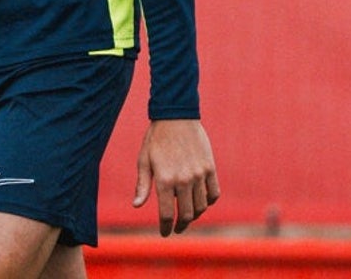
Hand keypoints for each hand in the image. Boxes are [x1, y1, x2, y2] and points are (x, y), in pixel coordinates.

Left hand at [133, 119, 219, 235]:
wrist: (176, 116)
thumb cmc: (156, 138)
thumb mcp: (144, 160)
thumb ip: (142, 185)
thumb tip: (136, 206)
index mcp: (164, 179)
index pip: (167, 214)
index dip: (166, 227)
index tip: (165, 233)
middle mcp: (183, 179)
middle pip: (186, 214)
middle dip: (181, 225)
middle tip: (177, 228)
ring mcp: (199, 174)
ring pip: (201, 206)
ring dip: (195, 215)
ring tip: (188, 216)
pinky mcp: (210, 167)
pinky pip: (214, 193)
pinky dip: (209, 201)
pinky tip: (202, 202)